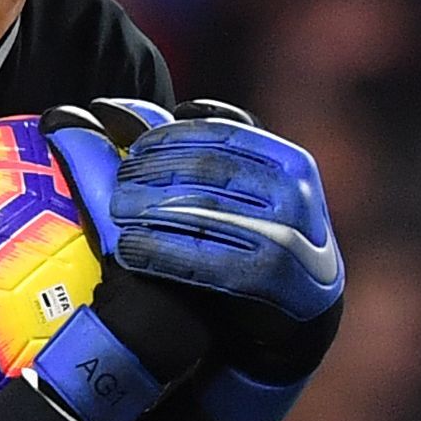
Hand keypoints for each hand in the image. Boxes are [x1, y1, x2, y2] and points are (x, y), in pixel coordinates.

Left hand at [109, 116, 343, 348]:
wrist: (305, 311)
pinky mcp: (270, 276)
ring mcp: (288, 235)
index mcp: (292, 163)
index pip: (222, 136)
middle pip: (207, 169)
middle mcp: (296, 194)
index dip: (171, 139)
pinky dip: (159, 250)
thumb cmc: (270, 241)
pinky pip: (203, 257)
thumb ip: (232, 155)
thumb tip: (182, 109)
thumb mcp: (266, 193)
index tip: (135, 149)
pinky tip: (129, 249)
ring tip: (115, 211)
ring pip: (200, 210)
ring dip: (148, 209)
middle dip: (154, 172)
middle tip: (118, 184)